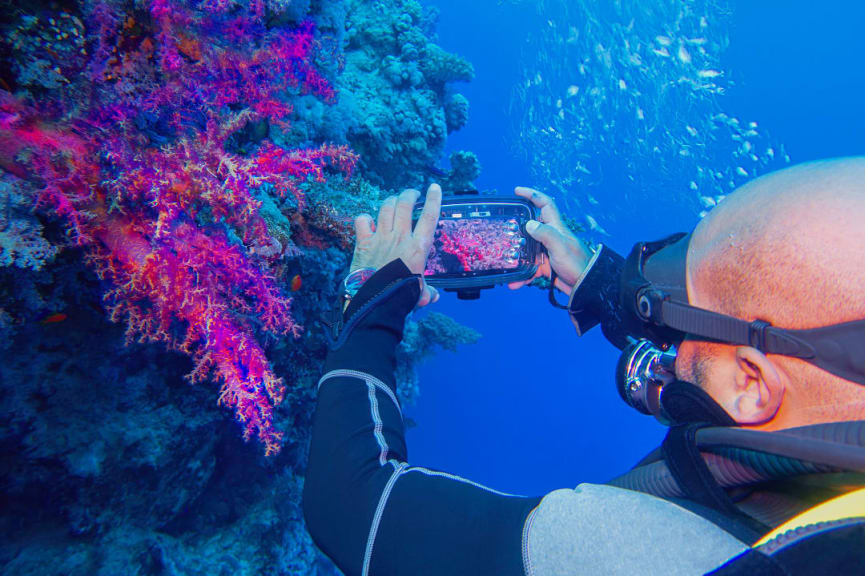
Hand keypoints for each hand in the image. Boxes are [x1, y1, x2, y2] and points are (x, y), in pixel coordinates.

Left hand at [350, 184, 442, 306]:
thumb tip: (433, 295)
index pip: (429, 217)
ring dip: (391, 200)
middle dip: (409, 194)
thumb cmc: (399, 297)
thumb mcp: (419, 294)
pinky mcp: (363, 242)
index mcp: (417, 247)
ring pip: (386, 207)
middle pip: (405, 205)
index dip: (434, 199)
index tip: (435, 188)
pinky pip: (363, 220)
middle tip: (412, 194)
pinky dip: (366, 217)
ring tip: (395, 200)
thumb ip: (427, 292)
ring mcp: (380, 237)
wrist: (374, 301)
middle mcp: (400, 237)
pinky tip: (369, 220)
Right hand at [508, 186, 591, 293]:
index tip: (517, 191)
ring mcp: (548, 252)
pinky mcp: (546, 266)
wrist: (586, 286)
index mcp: (556, 227)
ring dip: (517, 257)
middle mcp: (551, 237)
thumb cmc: (577, 264)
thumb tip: (529, 223)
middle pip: (531, 226)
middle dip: (517, 228)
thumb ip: (546, 234)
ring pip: (527, 250)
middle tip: (504, 230)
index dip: (532, 195)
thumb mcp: (560, 247)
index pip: (545, 204)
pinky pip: (530, 269)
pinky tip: (514, 283)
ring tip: (505, 262)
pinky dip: (523, 276)